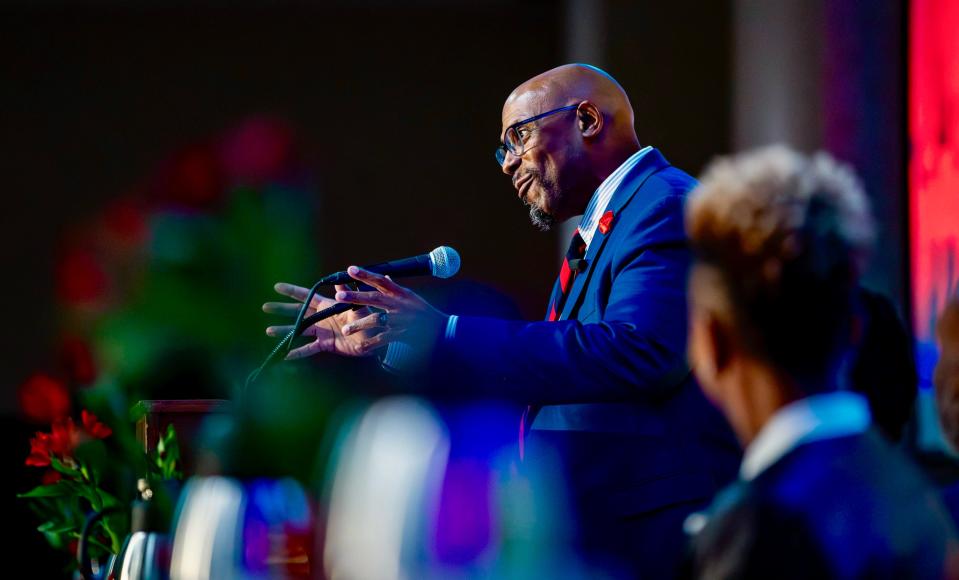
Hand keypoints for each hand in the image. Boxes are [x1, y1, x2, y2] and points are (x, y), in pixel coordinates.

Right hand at [263, 282, 380, 358]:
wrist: (376, 339)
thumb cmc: (369, 319)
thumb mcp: (359, 306)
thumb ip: (349, 295)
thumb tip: (342, 281)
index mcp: (328, 305)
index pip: (307, 296)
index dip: (292, 291)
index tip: (277, 286)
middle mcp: (322, 317)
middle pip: (298, 312)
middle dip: (281, 309)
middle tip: (265, 306)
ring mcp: (322, 331)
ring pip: (299, 330)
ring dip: (284, 330)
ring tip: (268, 330)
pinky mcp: (326, 345)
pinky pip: (308, 349)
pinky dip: (297, 352)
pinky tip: (285, 355)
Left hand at [332, 266, 449, 350]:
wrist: (441, 330)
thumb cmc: (425, 312)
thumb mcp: (412, 297)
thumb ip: (396, 288)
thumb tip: (384, 276)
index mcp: (400, 293)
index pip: (381, 280)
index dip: (365, 274)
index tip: (350, 269)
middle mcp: (399, 304)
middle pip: (374, 298)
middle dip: (355, 297)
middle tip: (338, 296)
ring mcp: (400, 319)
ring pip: (376, 319)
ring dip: (359, 325)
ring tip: (345, 330)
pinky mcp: (402, 334)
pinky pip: (383, 338)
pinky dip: (371, 343)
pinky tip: (361, 347)